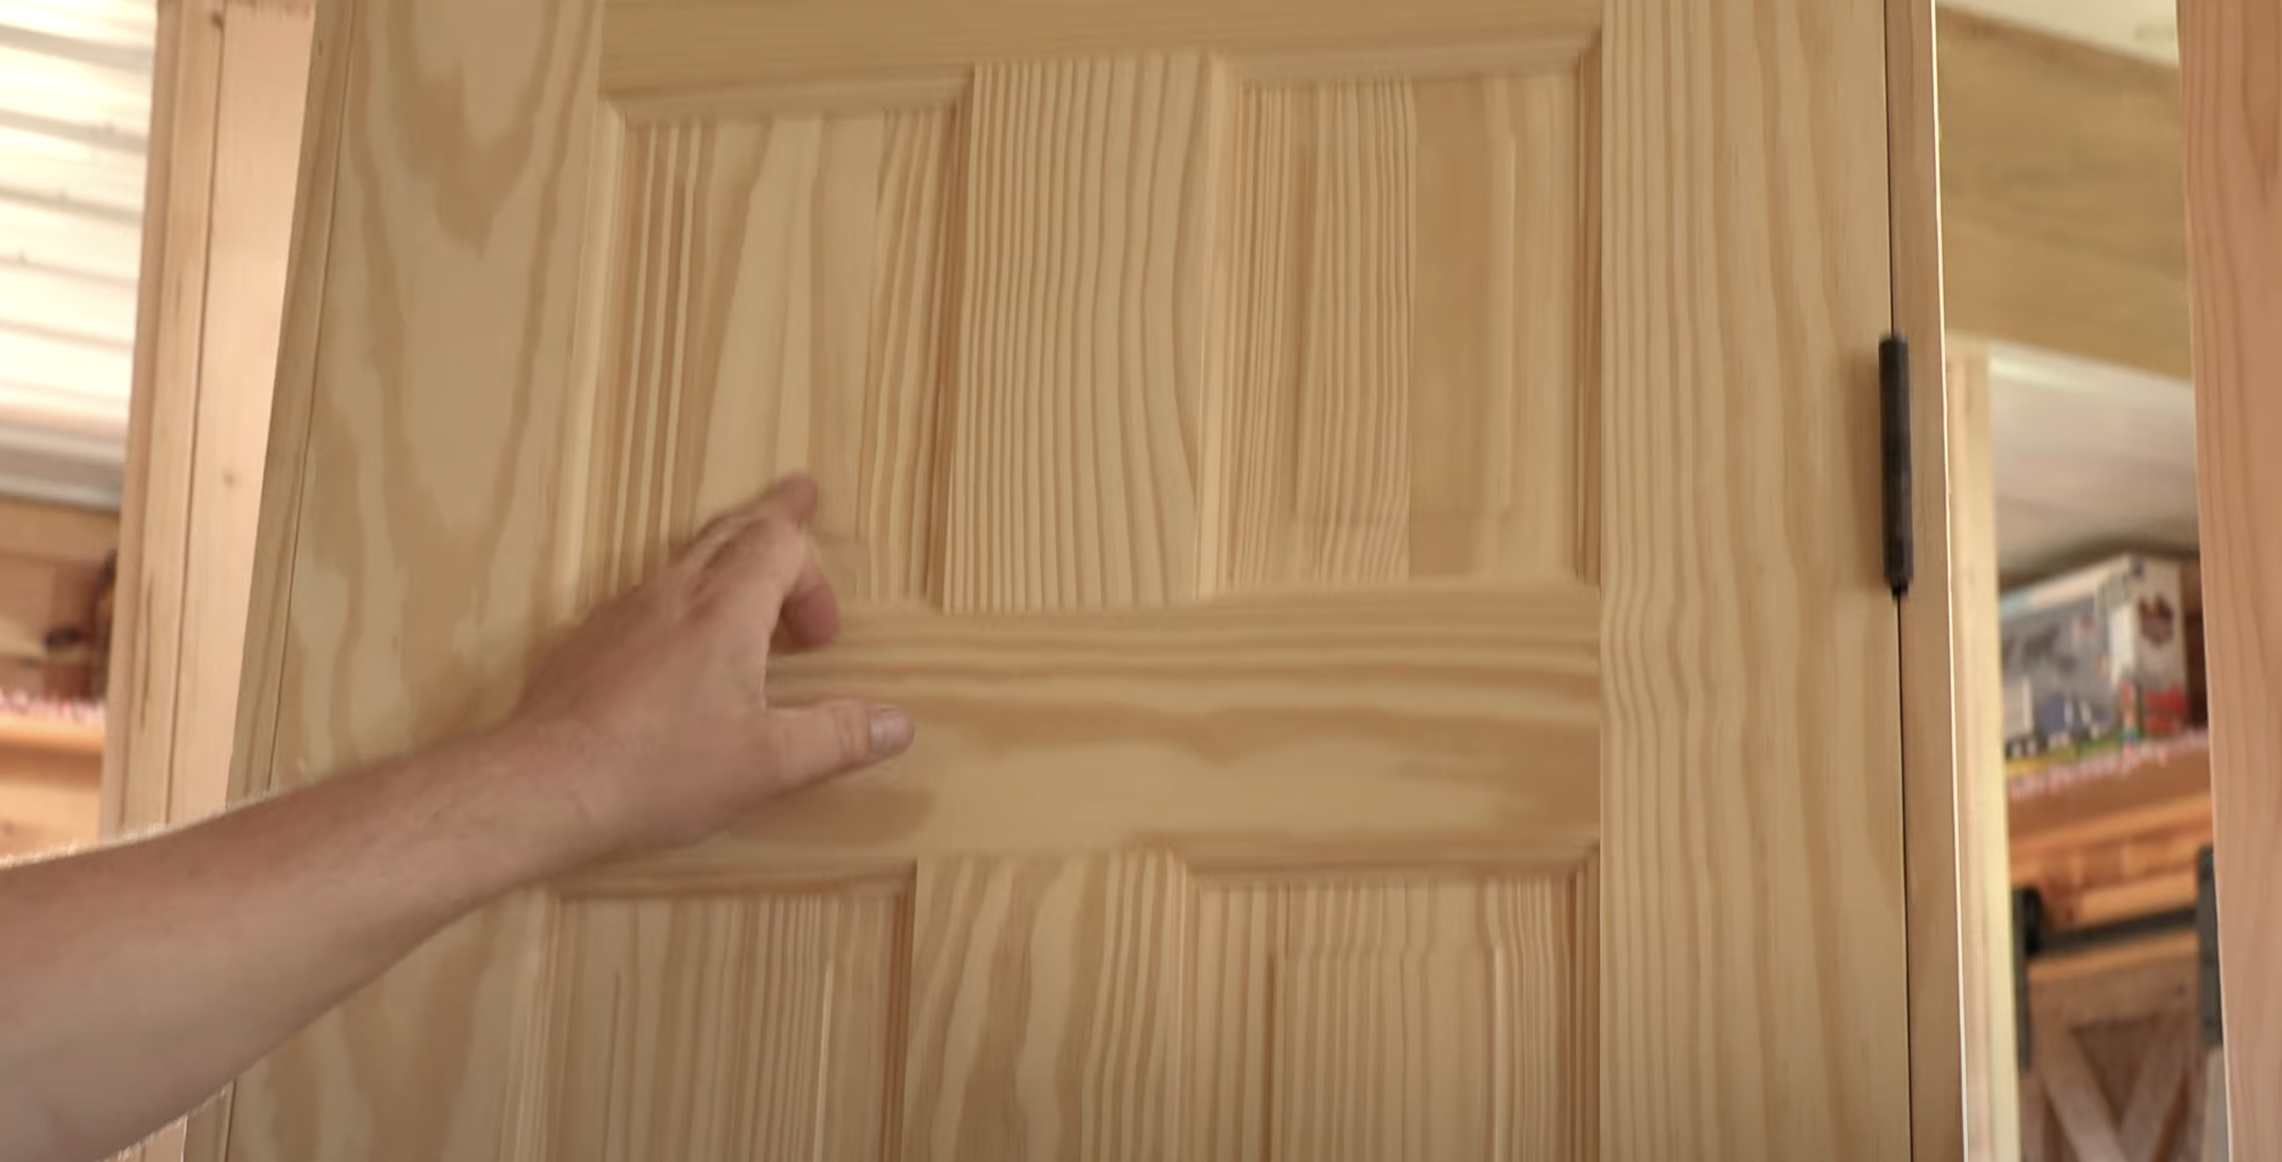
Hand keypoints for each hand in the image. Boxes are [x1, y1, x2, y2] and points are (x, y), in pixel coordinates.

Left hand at [506, 474, 913, 856]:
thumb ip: (838, 738)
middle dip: (775, 517)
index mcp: (725, 609)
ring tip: (748, 577)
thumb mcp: (768, 765)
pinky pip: (650, 595)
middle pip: (733, 529)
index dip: (814, 579)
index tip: (821, 638)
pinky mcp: (589, 641)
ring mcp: (624, 612)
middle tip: (801, 495)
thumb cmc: (658, 771)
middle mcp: (674, 593)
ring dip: (729, 558)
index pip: (781, 544)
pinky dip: (685, 597)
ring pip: (687, 557)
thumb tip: (900, 723)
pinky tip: (682, 646)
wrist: (541, 786)